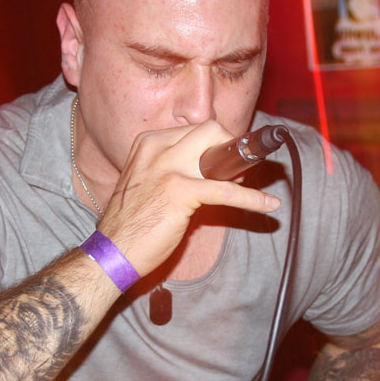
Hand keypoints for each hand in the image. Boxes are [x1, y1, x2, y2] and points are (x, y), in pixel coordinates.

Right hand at [98, 120, 279, 278]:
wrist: (112, 252)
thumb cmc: (130, 224)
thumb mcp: (145, 183)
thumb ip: (171, 169)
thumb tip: (208, 169)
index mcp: (147, 143)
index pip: (194, 129)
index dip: (216, 144)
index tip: (223, 164)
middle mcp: (157, 149)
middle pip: (210, 129)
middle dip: (230, 148)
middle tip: (235, 173)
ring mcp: (168, 168)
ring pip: (221, 151)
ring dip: (241, 169)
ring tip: (247, 187)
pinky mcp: (180, 193)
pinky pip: (226, 191)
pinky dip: (251, 199)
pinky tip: (267, 206)